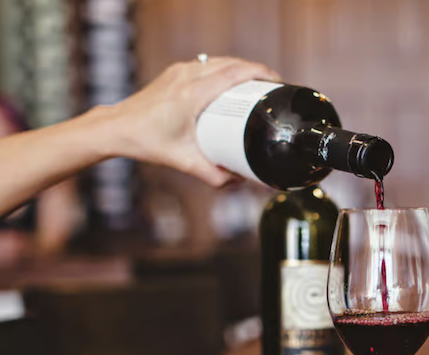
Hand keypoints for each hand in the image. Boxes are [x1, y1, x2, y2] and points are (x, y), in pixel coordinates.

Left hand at [109, 57, 280, 185]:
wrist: (116, 128)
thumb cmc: (145, 141)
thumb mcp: (184, 162)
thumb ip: (213, 176)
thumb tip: (237, 182)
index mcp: (192, 94)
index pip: (233, 73)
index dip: (258, 73)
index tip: (275, 80)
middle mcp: (186, 78)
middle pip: (230, 63)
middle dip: (255, 70)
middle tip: (272, 85)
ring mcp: (179, 72)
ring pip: (218, 60)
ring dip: (239, 67)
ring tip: (256, 81)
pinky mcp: (174, 73)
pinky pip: (205, 63)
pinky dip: (223, 67)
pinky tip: (230, 79)